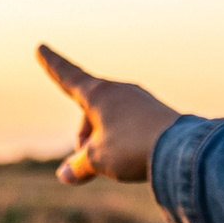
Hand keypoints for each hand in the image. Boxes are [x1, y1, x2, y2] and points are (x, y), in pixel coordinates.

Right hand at [38, 45, 180, 184]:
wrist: (183, 150)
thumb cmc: (132, 148)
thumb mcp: (97, 161)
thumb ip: (78, 166)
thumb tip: (65, 175)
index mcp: (98, 94)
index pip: (68, 76)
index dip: (52, 65)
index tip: (41, 47)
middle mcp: (119, 90)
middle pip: (89, 113)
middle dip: (84, 139)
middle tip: (90, 163)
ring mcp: (140, 100)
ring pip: (110, 122)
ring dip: (105, 142)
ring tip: (120, 162)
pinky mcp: (156, 114)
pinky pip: (131, 128)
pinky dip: (126, 143)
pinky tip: (139, 158)